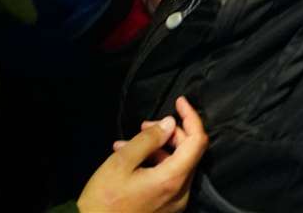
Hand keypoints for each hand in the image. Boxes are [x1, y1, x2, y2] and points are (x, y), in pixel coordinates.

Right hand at [77, 97, 207, 212]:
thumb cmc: (105, 197)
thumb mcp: (121, 161)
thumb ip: (148, 139)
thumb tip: (170, 123)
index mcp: (172, 180)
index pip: (197, 142)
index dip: (191, 117)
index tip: (179, 101)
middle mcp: (181, 193)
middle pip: (189, 153)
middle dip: (170, 132)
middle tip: (144, 126)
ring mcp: (176, 203)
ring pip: (178, 165)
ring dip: (159, 148)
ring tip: (129, 143)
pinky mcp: (167, 209)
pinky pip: (169, 178)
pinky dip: (156, 163)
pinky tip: (132, 159)